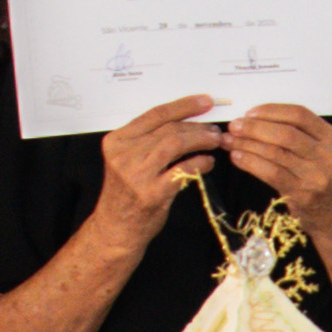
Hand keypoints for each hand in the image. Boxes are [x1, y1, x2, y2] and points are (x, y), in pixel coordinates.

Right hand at [89, 95, 229, 244]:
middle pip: (168, 128)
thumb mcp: (127, 160)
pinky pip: (183, 170)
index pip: (155, 114)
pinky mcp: (152, 193)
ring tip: (215, 142)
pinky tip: (208, 162)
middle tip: (214, 130)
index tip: (204, 102)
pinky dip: (200, 162)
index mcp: (117, 140)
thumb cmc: (126, 193)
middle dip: (197, 126)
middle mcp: (124, 154)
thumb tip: (186, 121)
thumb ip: (147, 140)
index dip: (184, 106)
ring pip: (175, 144)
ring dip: (200, 140)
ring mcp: (137, 174)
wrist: (116, 228)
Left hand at [216, 102, 331, 221]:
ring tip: (230, 141)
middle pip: (286, 133)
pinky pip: (271, 173)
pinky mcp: (302, 194)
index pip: (300, 115)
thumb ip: (302, 135)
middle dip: (255, 127)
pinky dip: (250, 163)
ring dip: (247, 144)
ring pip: (276, 152)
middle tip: (235, 126)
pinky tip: (237, 157)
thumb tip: (258, 119)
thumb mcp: (324, 153)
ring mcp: (316, 176)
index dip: (272, 111)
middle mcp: (328, 156)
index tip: (250, 112)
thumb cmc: (325, 181)